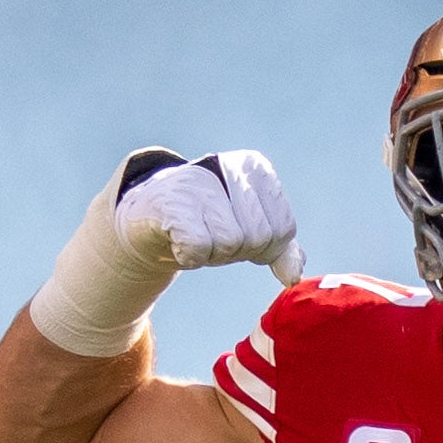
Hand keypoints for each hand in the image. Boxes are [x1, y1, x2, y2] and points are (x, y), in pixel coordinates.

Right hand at [116, 148, 304, 285]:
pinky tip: (177, 238)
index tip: (236, 231)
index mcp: (256, 168)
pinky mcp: (171, 203)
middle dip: (237, 250)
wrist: (150, 215)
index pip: (283, 230)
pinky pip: (199, 248)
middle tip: (212, 233)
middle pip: (259, 238)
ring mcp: (199, 181)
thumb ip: (280, 248)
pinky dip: (190, 256)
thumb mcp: (250, 231)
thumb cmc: (206, 221)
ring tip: (195, 232)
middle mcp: (230, 166)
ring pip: (231, 244)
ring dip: (212, 253)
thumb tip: (292, 276)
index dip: (263, 247)